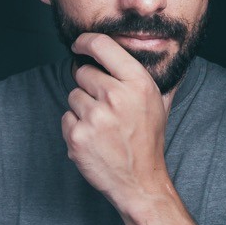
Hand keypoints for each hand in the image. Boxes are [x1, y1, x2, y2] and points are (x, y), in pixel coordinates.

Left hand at [63, 33, 171, 211]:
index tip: (79, 45)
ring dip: (82, 109)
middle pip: (82, 72)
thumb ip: (149, 75)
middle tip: (106, 107)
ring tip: (103, 127)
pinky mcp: (78, 136)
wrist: (140, 182)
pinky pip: (66, 118)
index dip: (85, 42)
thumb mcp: (159, 103)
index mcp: (137, 83)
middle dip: (89, 86)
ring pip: (73, 96)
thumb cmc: (148, 140)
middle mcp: (116, 96)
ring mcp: (95, 117)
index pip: (101, 45)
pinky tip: (94, 140)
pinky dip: (76, 128)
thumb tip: (151, 49)